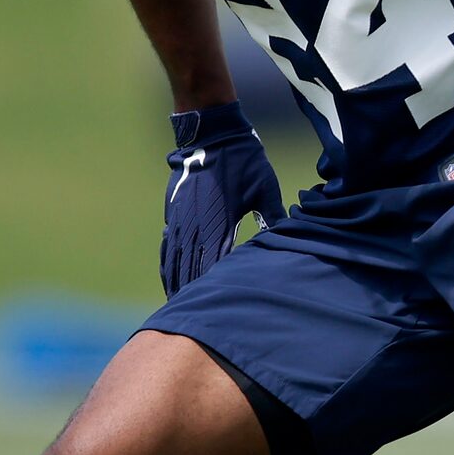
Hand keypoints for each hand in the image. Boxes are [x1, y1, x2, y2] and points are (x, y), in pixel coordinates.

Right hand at [160, 101, 284, 295]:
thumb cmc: (243, 160)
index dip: (214, 291)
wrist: (211, 133)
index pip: (215, 268)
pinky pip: (168, 245)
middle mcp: (196, 226)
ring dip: (176, 284)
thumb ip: (272, 217)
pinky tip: (169, 275)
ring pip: (175, 261)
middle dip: (192, 296)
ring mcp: (181, 220)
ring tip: (178, 306)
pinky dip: (168, 264)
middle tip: (193, 320)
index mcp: (219, 224)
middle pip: (190, 271)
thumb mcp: (265, 188)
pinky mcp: (174, 212)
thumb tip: (285, 239)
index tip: (216, 311)